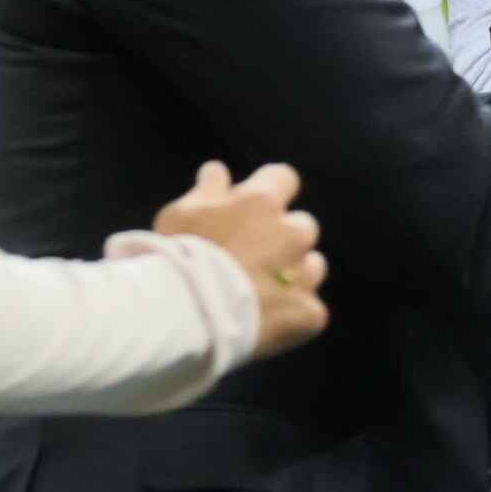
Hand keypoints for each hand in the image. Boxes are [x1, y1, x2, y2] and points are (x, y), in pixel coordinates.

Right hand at [142, 160, 326, 359]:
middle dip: (283, 238)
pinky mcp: (307, 312)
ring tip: (262, 292)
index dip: (269, 193)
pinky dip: (295, 314)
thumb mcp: (180, 214)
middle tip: (253, 258)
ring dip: (293, 274)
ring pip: (313, 266)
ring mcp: (303, 274)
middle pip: (301, 226)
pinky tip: (271, 321)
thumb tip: (218, 170)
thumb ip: (207, 190)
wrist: (185, 312)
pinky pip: (311, 310)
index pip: (284, 178)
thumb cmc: (178, 256)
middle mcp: (293, 232)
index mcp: (264, 201)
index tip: (254, 209)